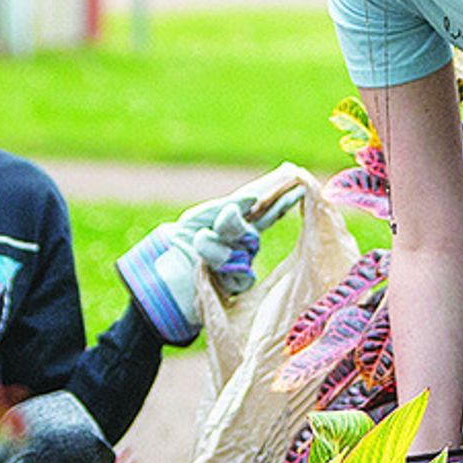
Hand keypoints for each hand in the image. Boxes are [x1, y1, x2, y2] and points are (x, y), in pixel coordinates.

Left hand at [116, 171, 303, 344]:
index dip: (281, 194)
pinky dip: (220, 264)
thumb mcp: (198, 218)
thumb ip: (225, 207)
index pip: (265, 207)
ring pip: (244, 248)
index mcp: (239, 221)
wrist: (165, 276)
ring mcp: (244, 261)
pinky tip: (205, 264)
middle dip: (237, 221)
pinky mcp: (239, 284)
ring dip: (217, 246)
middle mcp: (245, 241)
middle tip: (224, 217)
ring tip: (199, 241)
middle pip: (254, 226)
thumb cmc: (183, 242)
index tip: (297, 178)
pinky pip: (240, 272)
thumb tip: (253, 198)